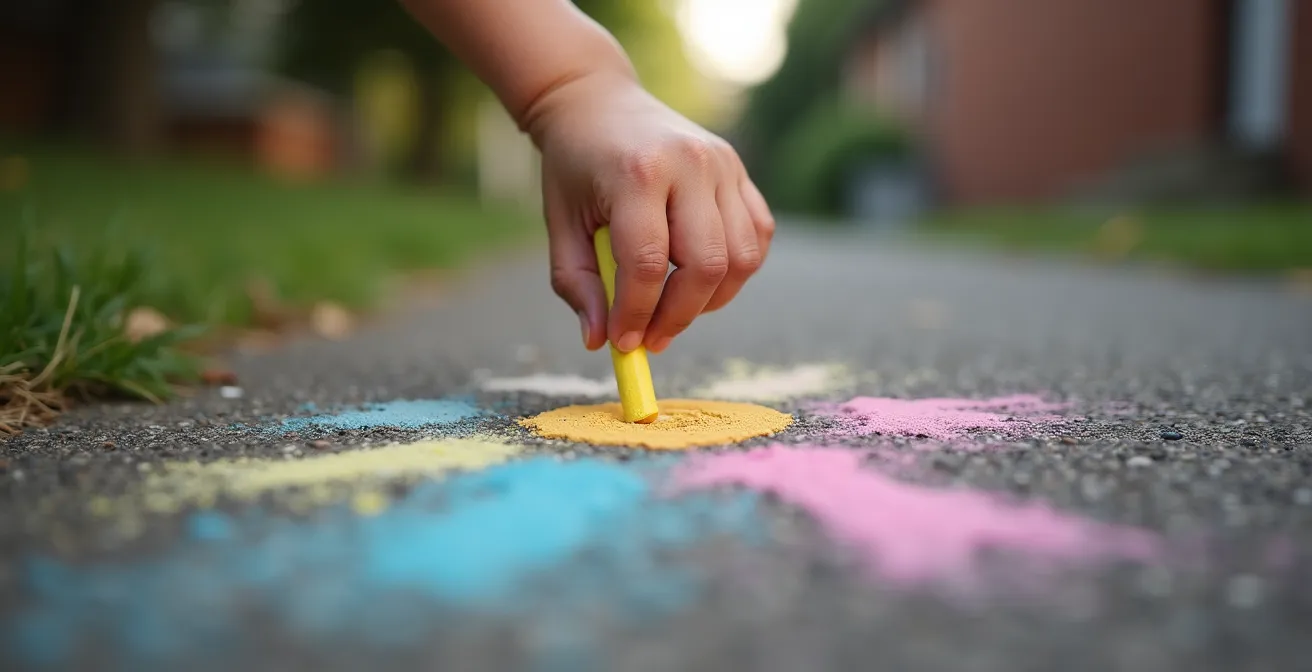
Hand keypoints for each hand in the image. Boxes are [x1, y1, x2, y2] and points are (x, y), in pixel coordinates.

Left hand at [527, 74, 774, 353]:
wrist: (598, 104)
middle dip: (678, 316)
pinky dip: (737, 270)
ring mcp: (723, 164)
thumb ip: (577, 283)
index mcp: (638, 172)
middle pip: (706, 265)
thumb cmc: (574, 167)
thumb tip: (599, 341)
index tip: (623, 343)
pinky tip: (700, 279)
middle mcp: (690, 164)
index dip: (637, 314)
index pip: (649, 263)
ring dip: (711, 299)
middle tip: (650, 338)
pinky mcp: (739, 171)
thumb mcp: (561, 224)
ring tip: (673, 308)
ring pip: (742, 257)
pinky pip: (758, 235)